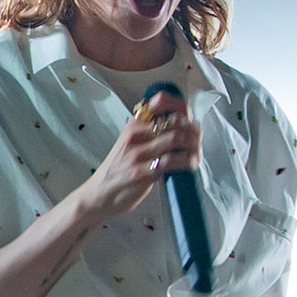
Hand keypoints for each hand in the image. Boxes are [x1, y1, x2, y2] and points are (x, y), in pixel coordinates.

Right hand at [74, 87, 201, 220]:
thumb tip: (182, 129)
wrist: (98, 195)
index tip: (191, 119)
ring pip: (176, 138)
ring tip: (197, 155)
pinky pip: (171, 161)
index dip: (181, 106)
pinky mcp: (141, 171)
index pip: (160, 101)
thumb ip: (150, 135)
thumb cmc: (118, 171)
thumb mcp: (130, 145)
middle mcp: (135, 133)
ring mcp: (137, 153)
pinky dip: (187, 162)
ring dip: (193, 147)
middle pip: (175, 121)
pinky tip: (191, 165)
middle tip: (198, 143)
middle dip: (193, 131)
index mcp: (133, 124)